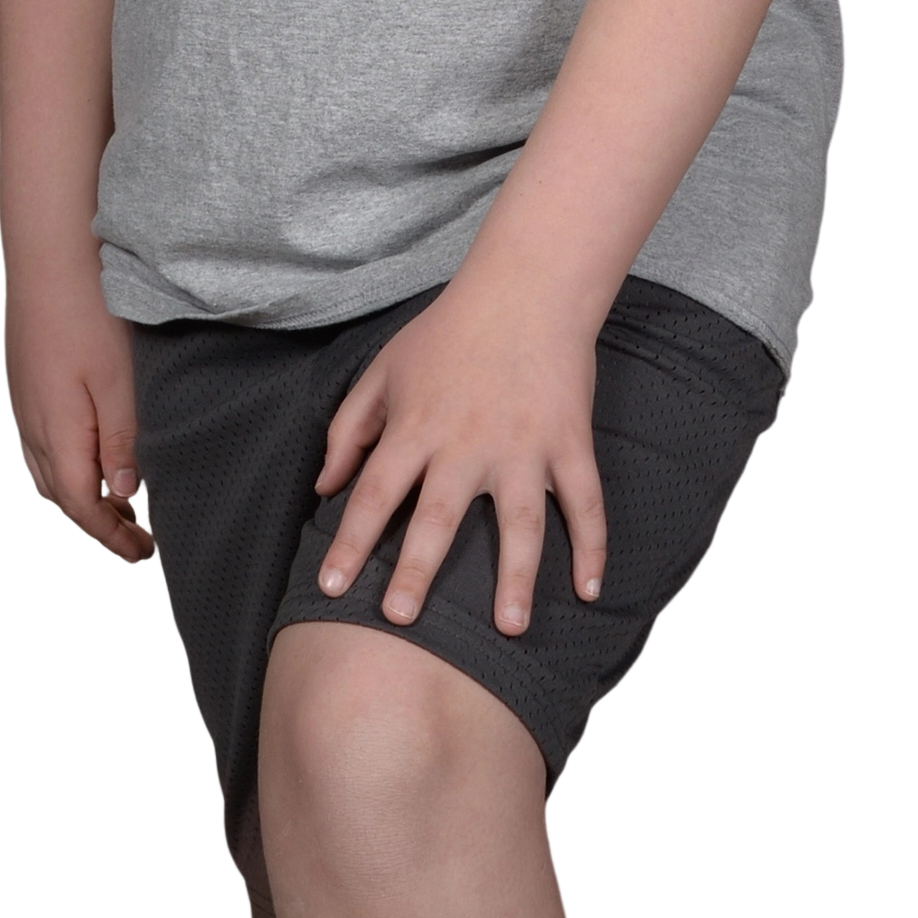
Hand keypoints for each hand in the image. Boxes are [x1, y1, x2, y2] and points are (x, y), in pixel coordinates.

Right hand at [3, 257, 154, 569]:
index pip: (81, 506)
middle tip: (137, 539)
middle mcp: (32, 425)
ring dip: (80, 496)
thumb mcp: (119, 379)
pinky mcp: (27, 384)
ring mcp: (25, 404)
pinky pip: (41, 444)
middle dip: (98, 524)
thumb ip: (123, 440)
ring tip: (120, 503)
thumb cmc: (87, 310)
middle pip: (60, 497)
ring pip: (47, 472)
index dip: (112, 536)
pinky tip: (91, 453)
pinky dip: (67, 465)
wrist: (47, 254)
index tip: (144, 554)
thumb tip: (126, 493)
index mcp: (57, 431)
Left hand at [311, 276, 607, 634]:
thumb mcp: (383, 371)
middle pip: (438, 516)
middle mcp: (468, 444)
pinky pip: (584, 501)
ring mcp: (524, 446)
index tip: (330, 585)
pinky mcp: (569, 442)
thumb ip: (349, 428)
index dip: (349, 540)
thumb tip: (325, 486)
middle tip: (401, 618)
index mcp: (418, 427)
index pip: (376, 492)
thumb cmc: (447, 332)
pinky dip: (592, 546)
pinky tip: (589, 590)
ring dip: (514, 576)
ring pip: (520, 522)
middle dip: (417, 569)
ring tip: (509, 627)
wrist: (526, 290)